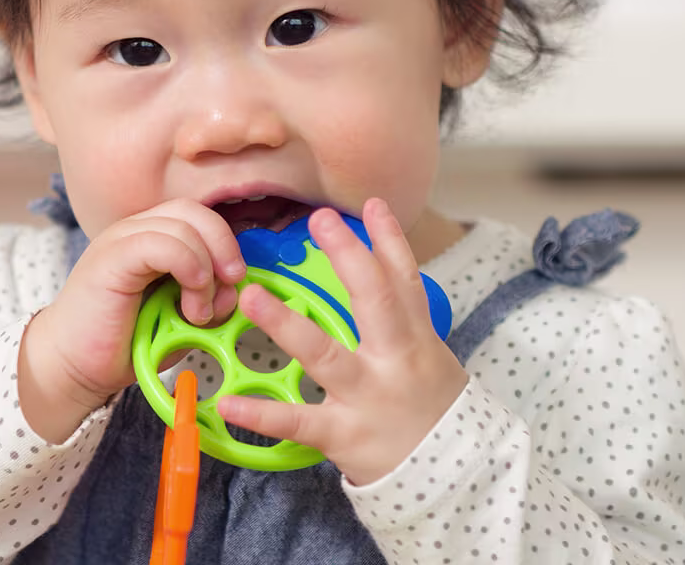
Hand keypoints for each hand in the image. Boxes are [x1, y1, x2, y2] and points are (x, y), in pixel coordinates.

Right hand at [19, 199, 245, 442]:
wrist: (74, 366)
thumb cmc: (123, 345)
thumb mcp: (181, 323)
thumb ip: (211, 302)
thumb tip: (236, 289)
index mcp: (151, 239)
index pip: (200, 217)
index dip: (226, 244)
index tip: (235, 284)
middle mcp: (135, 231)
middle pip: (195, 211)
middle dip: (225, 246)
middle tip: (231, 284)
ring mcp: (121, 240)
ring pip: (183, 224)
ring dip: (206, 268)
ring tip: (199, 311)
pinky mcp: (111, 257)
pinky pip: (161, 243)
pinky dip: (188, 267)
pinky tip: (190, 299)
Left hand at [216, 198, 468, 484]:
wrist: (457, 481)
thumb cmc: (434, 415)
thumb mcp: (432, 363)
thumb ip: (405, 324)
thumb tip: (384, 277)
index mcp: (416, 341)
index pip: (404, 281)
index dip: (389, 241)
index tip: (372, 204)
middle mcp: (394, 361)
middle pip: (374, 299)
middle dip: (349, 256)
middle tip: (319, 218)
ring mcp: (368, 396)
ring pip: (325, 353)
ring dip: (285, 323)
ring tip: (250, 296)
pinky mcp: (345, 434)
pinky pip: (298, 421)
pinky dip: (261, 415)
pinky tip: (227, 403)